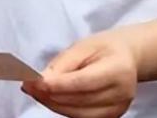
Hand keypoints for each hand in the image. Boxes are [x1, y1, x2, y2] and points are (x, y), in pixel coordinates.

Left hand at [21, 31, 139, 117]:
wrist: (128, 57)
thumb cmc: (104, 47)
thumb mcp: (84, 45)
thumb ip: (64, 63)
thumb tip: (41, 80)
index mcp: (118, 69)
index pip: (83, 82)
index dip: (58, 85)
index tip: (35, 82)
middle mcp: (121, 93)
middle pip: (79, 100)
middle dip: (50, 95)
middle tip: (28, 86)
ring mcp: (118, 109)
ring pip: (78, 113)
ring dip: (53, 104)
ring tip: (35, 92)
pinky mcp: (112, 117)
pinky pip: (82, 117)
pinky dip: (63, 109)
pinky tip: (50, 98)